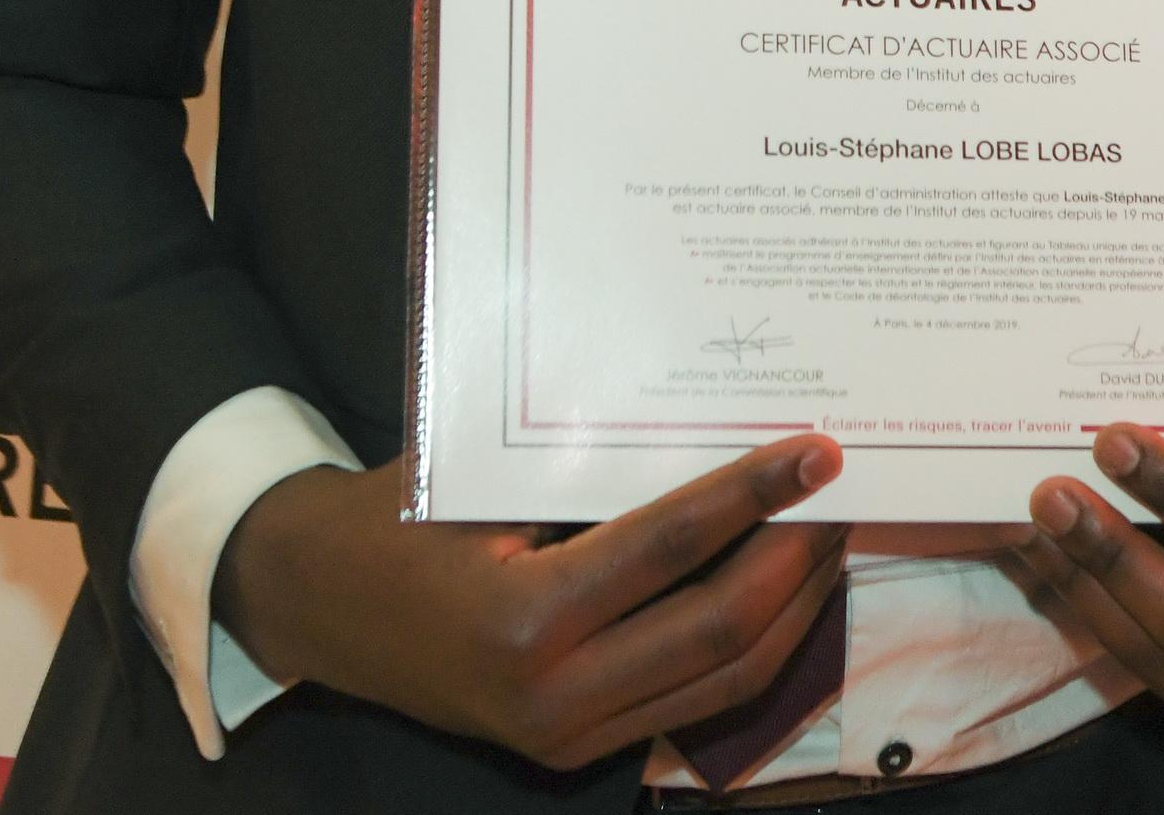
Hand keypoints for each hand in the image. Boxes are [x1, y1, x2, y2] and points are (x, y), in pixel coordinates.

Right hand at [215, 435, 845, 770]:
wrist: (316, 605)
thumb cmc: (394, 520)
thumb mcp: (480, 477)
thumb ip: (587, 465)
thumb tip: (715, 416)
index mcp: (523, 622)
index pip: (672, 550)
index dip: (754, 497)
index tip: (819, 452)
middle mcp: (554, 698)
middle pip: (721, 630)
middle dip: (798, 557)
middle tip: (848, 490)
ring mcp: (569, 736)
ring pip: (725, 680)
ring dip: (794, 606)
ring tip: (834, 530)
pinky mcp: (578, 748)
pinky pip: (696, 699)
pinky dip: (755, 643)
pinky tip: (785, 586)